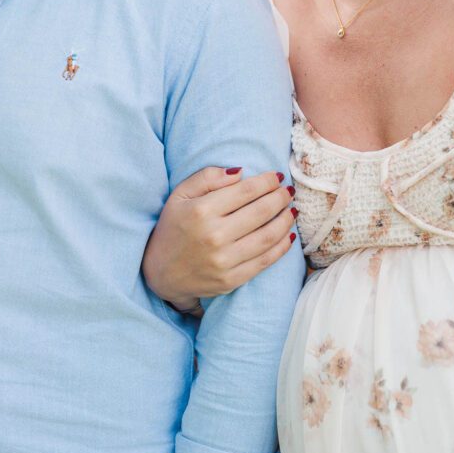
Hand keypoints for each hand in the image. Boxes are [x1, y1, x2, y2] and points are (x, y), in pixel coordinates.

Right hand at [143, 166, 296, 307]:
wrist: (161, 273)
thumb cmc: (173, 228)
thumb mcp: (180, 195)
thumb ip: (207, 178)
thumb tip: (240, 172)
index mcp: (201, 211)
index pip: (246, 191)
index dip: (267, 182)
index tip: (278, 177)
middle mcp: (214, 236)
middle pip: (261, 212)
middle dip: (280, 198)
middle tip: (288, 192)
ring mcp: (224, 260)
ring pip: (268, 236)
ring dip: (286, 221)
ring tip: (292, 210)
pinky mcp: (231, 280)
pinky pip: (265, 261)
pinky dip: (282, 247)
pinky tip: (289, 235)